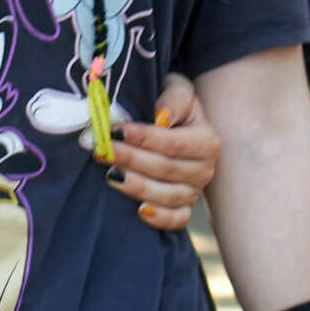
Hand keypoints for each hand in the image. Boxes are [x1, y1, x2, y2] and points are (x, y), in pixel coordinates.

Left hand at [108, 72, 218, 231]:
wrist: (181, 124)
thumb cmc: (175, 105)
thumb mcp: (179, 90)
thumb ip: (174, 98)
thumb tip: (160, 117)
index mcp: (207, 142)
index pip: (172, 144)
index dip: (143, 138)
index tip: (115, 131)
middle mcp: (205, 170)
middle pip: (166, 170)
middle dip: (130, 160)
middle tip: (102, 151)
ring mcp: (194, 192)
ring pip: (167, 196)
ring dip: (136, 186)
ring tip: (110, 175)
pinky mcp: (183, 208)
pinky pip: (176, 220)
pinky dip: (159, 219)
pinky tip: (139, 210)